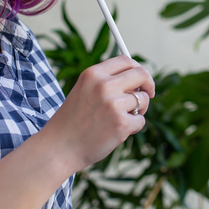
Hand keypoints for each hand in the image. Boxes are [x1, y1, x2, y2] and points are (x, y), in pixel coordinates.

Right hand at [42, 56, 154, 171]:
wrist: (59, 148)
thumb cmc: (72, 122)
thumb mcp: (83, 91)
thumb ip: (106, 82)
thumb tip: (138, 78)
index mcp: (93, 74)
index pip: (125, 60)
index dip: (138, 69)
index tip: (142, 80)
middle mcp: (103, 85)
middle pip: (141, 74)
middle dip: (148, 85)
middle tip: (148, 94)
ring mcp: (113, 104)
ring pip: (143, 99)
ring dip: (138, 110)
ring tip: (120, 120)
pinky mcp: (121, 123)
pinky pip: (140, 120)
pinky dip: (133, 127)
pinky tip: (116, 132)